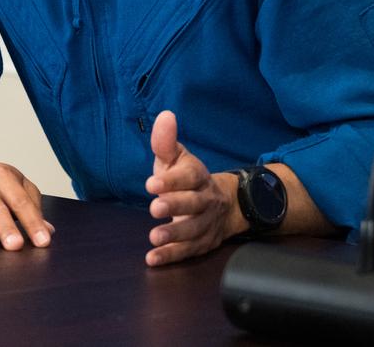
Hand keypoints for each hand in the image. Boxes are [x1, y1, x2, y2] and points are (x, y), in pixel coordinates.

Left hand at [144, 110, 243, 265]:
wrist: (223, 204)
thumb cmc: (188, 178)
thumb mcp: (176, 158)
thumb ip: (165, 142)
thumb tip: (165, 116)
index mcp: (198, 176)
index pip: (188, 177)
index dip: (171, 180)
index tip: (151, 184)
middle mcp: (206, 200)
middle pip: (193, 204)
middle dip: (175, 206)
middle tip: (154, 208)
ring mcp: (207, 223)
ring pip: (193, 230)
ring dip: (174, 235)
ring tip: (154, 237)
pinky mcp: (204, 243)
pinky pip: (189, 251)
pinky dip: (172, 256)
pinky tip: (153, 258)